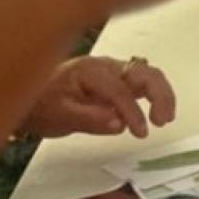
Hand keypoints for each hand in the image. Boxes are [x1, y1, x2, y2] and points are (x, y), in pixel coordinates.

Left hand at [22, 57, 174, 139]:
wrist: (33, 97)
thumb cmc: (43, 106)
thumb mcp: (59, 116)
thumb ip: (88, 119)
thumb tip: (119, 123)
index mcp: (89, 71)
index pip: (119, 90)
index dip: (133, 111)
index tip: (141, 132)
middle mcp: (106, 66)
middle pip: (143, 72)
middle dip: (159, 94)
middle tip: (162, 120)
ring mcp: (114, 71)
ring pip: (148, 74)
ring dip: (162, 94)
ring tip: (164, 118)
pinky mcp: (119, 79)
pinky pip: (144, 80)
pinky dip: (157, 94)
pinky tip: (159, 111)